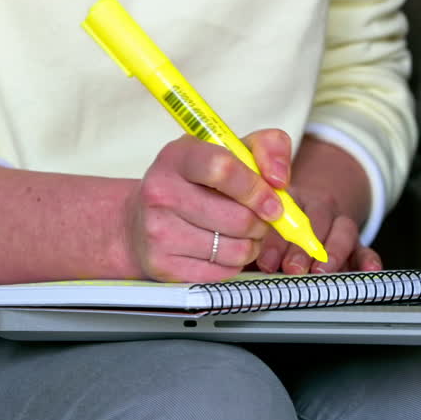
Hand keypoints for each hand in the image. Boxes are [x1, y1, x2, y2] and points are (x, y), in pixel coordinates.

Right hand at [128, 130, 293, 281]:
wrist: (141, 219)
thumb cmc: (195, 182)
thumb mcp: (228, 151)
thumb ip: (266, 148)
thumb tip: (279, 179)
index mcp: (179, 156)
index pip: (222, 168)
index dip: (256, 189)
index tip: (275, 202)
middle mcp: (161, 191)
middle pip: (237, 218)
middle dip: (261, 223)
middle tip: (259, 218)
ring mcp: (158, 230)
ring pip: (235, 249)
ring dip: (250, 244)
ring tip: (240, 233)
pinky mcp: (162, 264)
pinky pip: (222, 272)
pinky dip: (233, 263)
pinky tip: (221, 249)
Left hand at [250, 134, 382, 274]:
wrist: (308, 209)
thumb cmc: (274, 222)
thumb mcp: (259, 220)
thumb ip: (251, 236)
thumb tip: (235, 260)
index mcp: (289, 197)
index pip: (284, 213)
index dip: (275, 240)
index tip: (266, 261)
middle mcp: (317, 207)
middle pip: (315, 221)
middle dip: (302, 248)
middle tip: (292, 268)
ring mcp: (339, 222)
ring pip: (343, 230)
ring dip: (332, 253)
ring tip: (321, 272)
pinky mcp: (356, 241)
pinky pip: (365, 246)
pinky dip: (368, 258)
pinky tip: (369, 269)